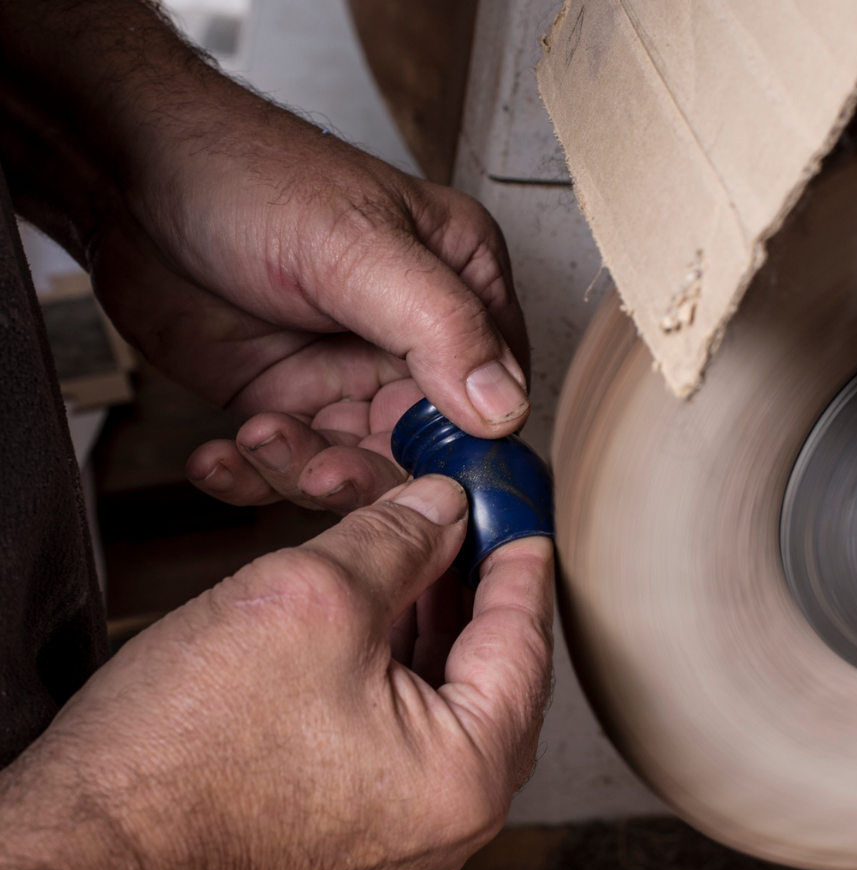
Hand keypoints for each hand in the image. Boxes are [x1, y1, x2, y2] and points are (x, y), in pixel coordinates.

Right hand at [0, 476, 553, 869]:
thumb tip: (442, 507)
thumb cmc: (188, 742)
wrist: (91, 832)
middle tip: (469, 516)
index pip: (523, 639)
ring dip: (435, 612)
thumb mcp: (317, 596)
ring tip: (422, 544)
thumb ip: (399, 539)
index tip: (520, 510)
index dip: (520, 556)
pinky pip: (407, 718)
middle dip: (474, 581)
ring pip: (448, 689)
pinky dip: (402, 654)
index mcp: (469, 772)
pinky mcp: (360, 814)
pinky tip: (384, 600)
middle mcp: (452, 814)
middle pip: (493, 666)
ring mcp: (405, 822)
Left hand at [89, 87, 529, 512]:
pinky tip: (221, 455)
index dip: (468, 450)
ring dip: (301, 471)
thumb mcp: (358, 248)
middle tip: (323, 470)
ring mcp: (347, 374)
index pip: (496, 394)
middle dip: (370, 470)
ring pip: (354, 465)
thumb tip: (505, 408)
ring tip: (259, 437)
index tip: (431, 486)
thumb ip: (442, 327)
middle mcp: (412, 340)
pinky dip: (252, 474)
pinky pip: (288, 463)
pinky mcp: (288, 400)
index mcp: (460, 288)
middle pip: (424, 448)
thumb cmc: (248, 178)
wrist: (132, 177)